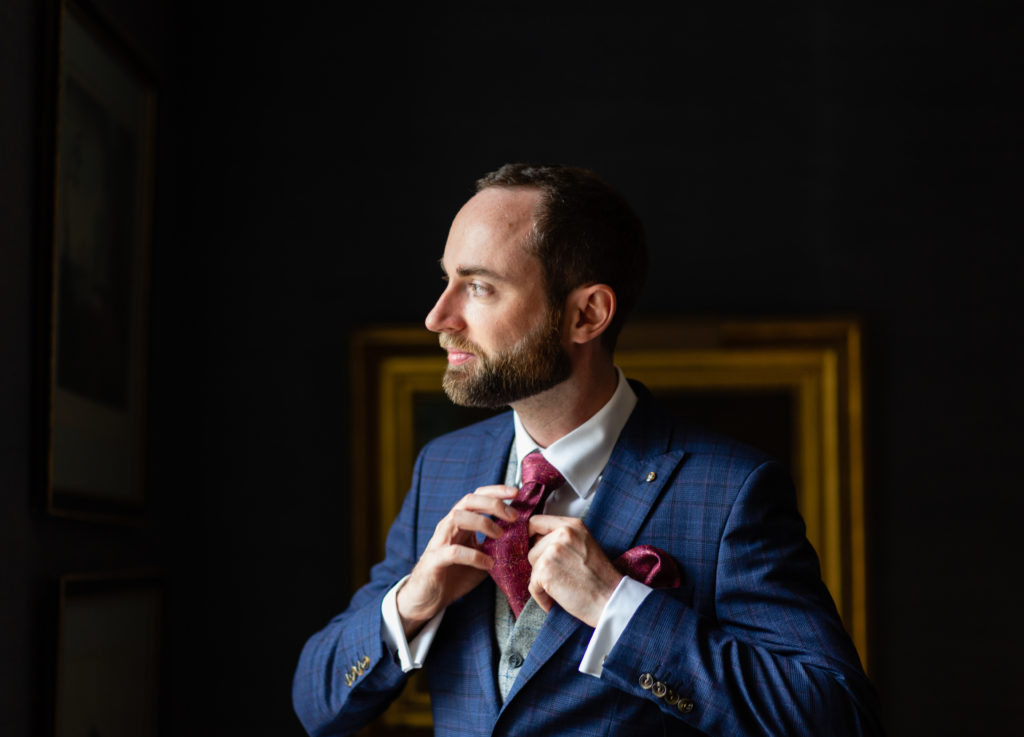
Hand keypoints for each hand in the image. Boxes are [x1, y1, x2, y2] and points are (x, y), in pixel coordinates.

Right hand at [396, 485, 517, 637]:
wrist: (427, 599)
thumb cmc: (455, 575)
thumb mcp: (482, 557)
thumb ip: (498, 546)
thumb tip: (525, 539)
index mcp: (460, 522)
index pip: (476, 496)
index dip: (496, 491)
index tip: (516, 493)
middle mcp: (448, 526)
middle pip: (468, 500)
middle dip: (493, 503)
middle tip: (513, 516)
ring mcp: (439, 541)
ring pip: (457, 517)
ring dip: (482, 523)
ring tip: (500, 536)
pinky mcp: (433, 560)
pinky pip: (453, 551)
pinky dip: (474, 555)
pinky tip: (488, 563)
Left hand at [527, 515, 623, 626]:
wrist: (611, 599)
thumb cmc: (599, 578)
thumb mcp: (584, 544)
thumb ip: (562, 538)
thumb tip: (536, 541)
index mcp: (572, 526)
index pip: (536, 522)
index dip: (530, 536)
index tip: (533, 549)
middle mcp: (562, 534)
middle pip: (533, 547)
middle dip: (541, 564)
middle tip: (561, 576)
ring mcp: (553, 551)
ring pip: (532, 565)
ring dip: (542, 580)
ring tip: (562, 588)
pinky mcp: (545, 570)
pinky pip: (533, 585)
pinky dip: (542, 596)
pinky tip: (557, 599)